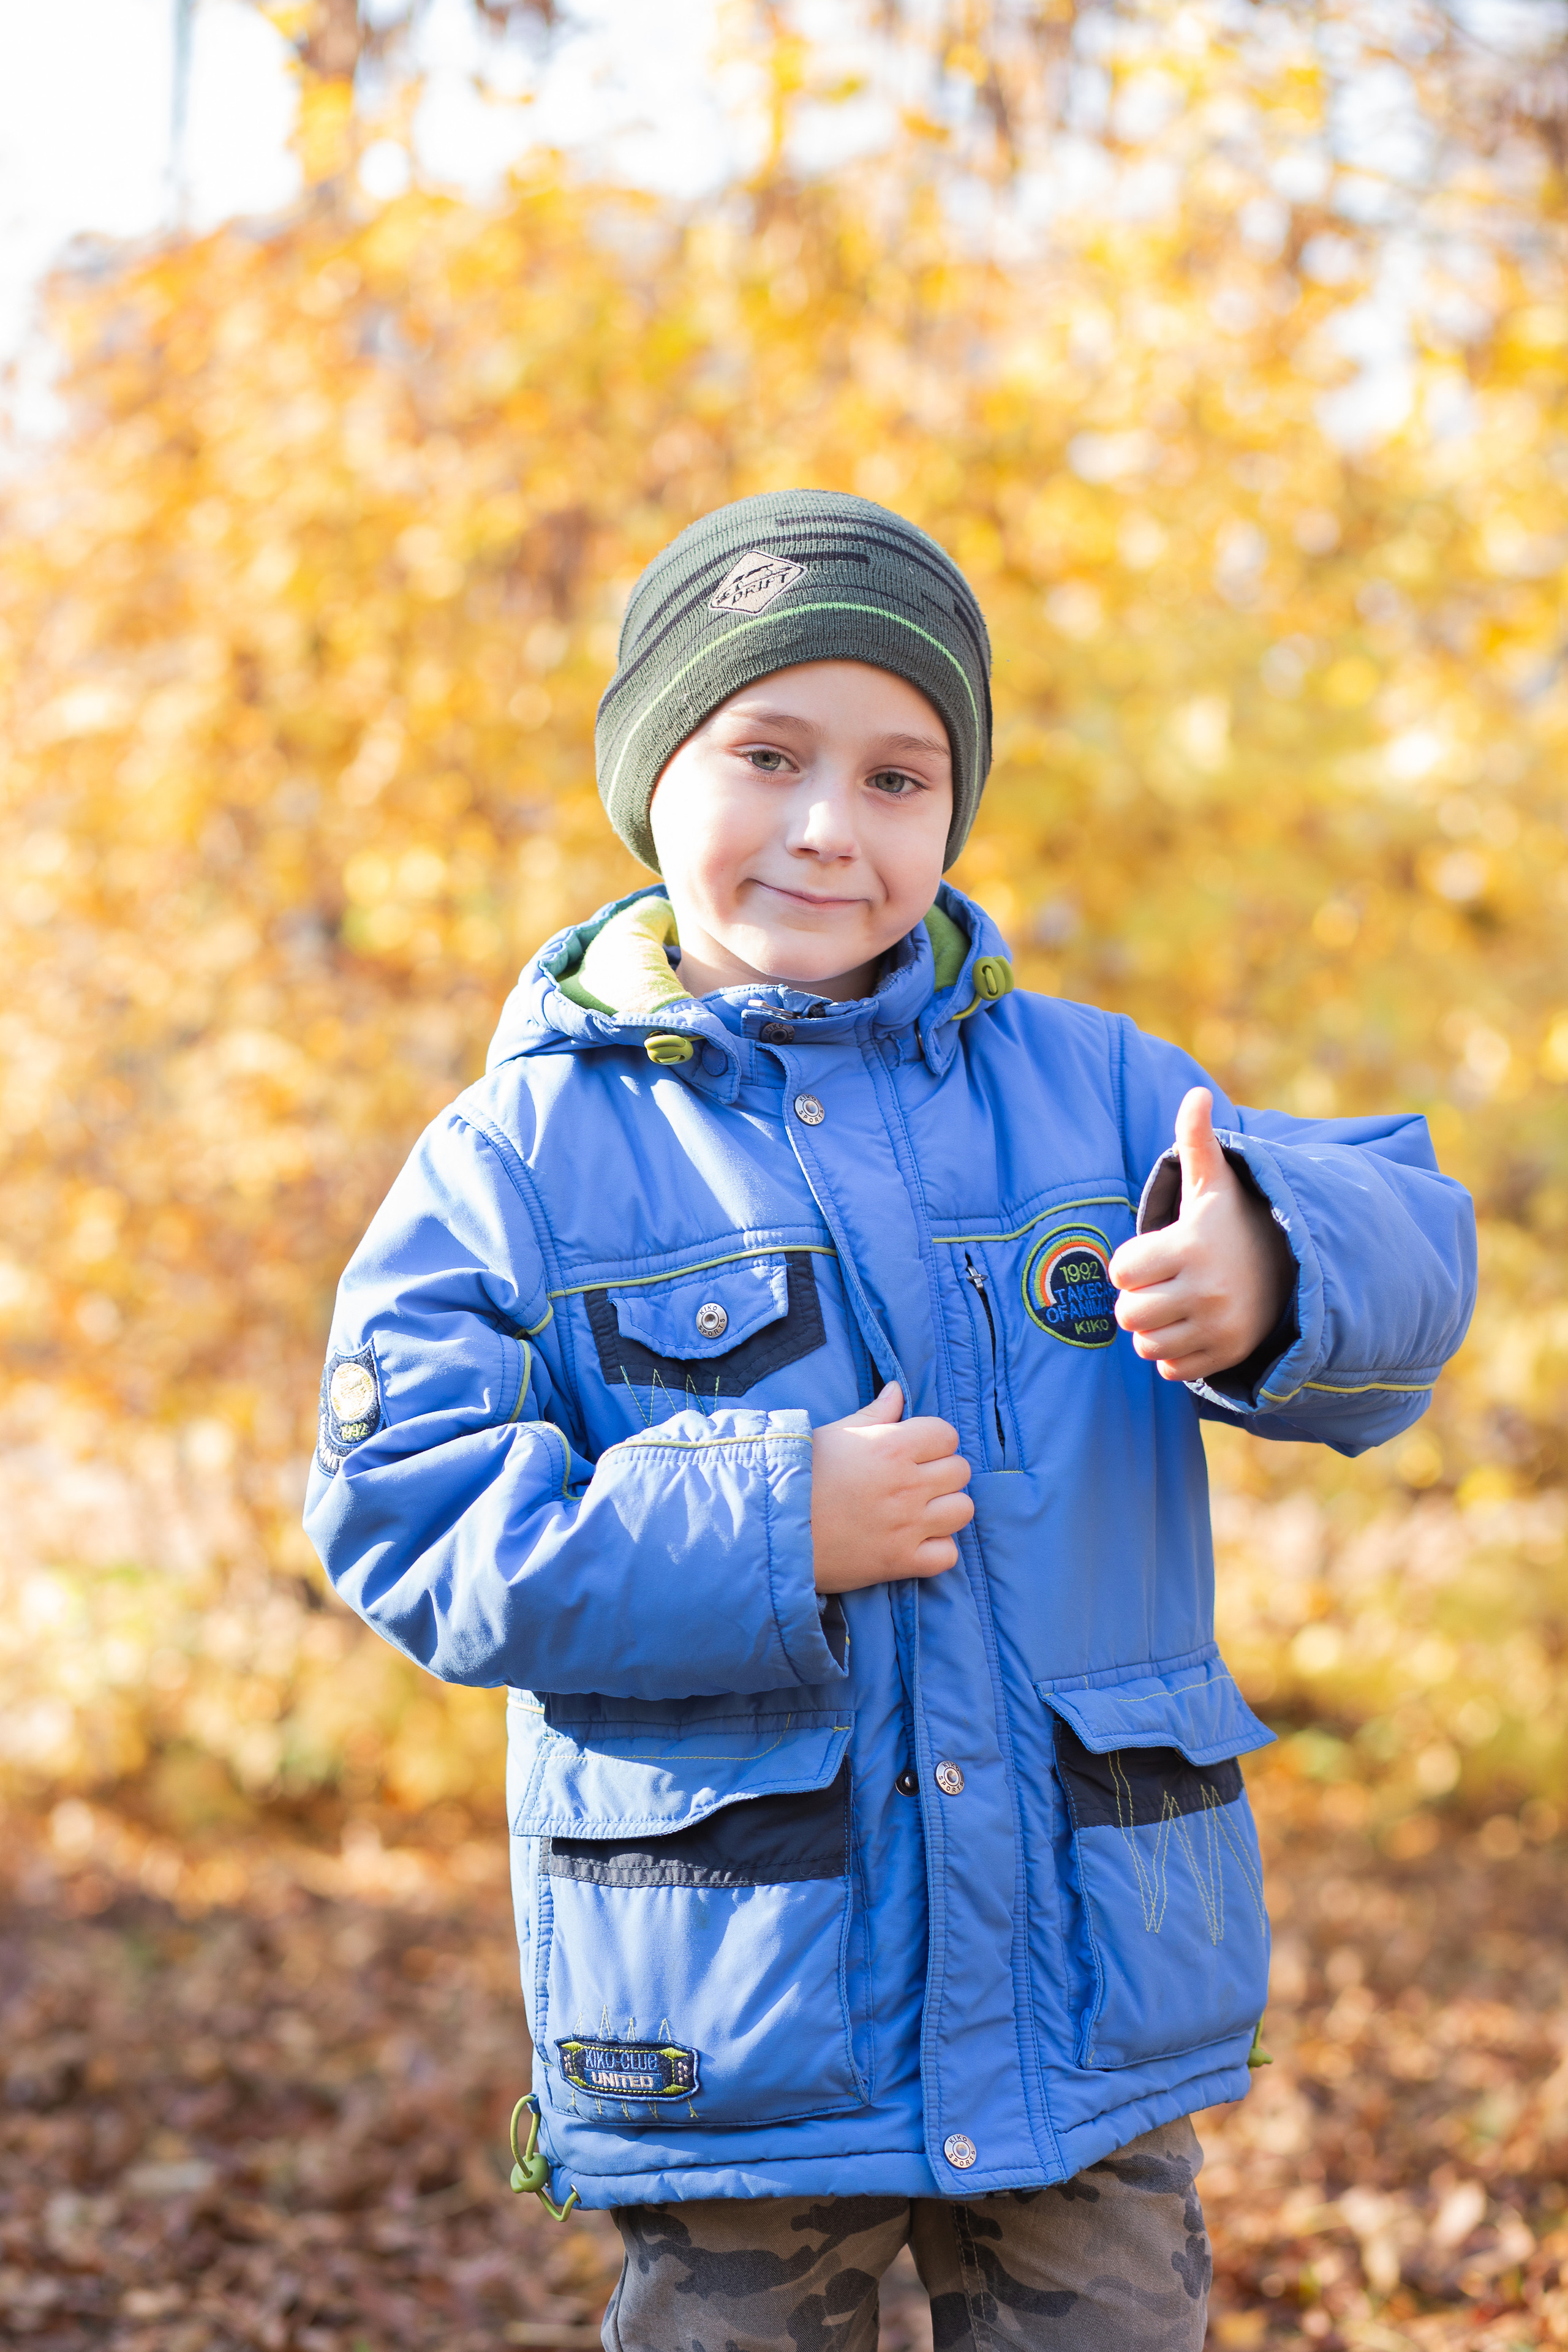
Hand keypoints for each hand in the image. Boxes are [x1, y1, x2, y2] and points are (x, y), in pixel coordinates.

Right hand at [811, 1383, 972, 1592]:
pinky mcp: (900, 1562)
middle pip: (959, 1470)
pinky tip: (916, 1541)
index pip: (947, 1434)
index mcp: (892, 1446)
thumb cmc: (799, 1475)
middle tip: (915, 1481)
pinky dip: (937, 1549)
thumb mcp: (834, 1434)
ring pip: (963, 1510)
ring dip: (946, 1509)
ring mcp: (907, 1525)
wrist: (770, 1529)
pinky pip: (948, 1554)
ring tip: (921, 1510)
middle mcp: (906, 1484)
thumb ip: (873, 1414)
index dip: (933, 1440)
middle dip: (942, 1472)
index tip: (915, 1450)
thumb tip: (897, 1391)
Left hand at [1109, 1088, 1294, 1383]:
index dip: (1129, 1263)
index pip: (1121, 1271)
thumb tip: (1196, 1093)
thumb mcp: (1214, 1182)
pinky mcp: (1225, 1355)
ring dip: (1151, 1327)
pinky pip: (1169, 1368)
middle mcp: (1207, 1290)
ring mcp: (1218, 1327)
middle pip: (1127, 1313)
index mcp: (1193, 1247)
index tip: (1152, 1254)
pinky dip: (1171, 1354)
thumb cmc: (1233, 1222)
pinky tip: (1190, 1327)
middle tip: (1160, 1284)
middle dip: (1136, 1299)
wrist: (1289, 1269)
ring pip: (1145, 1344)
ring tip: (1174, 1305)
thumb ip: (1196, 1140)